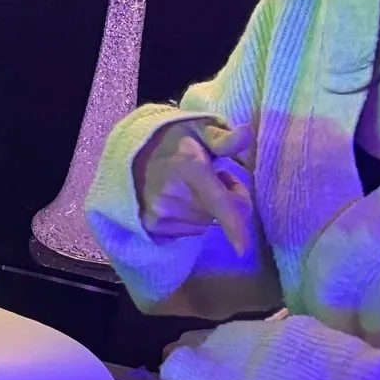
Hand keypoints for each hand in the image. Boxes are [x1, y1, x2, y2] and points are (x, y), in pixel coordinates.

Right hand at [134, 118, 257, 258]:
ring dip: (208, 209)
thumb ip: (224, 138)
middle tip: (217, 177)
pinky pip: (190, 230)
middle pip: (218, 214)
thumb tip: (247, 134)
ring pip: (205, 223)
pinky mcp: (153, 225)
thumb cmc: (174, 141)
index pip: (217, 202)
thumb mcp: (199, 130)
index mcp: (189, 167)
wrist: (132, 152)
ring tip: (193, 187)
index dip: (233, 226)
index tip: (242, 250)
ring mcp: (160, 212)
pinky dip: (192, 218)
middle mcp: (173, 194)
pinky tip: (180, 200)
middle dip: (227, 199)